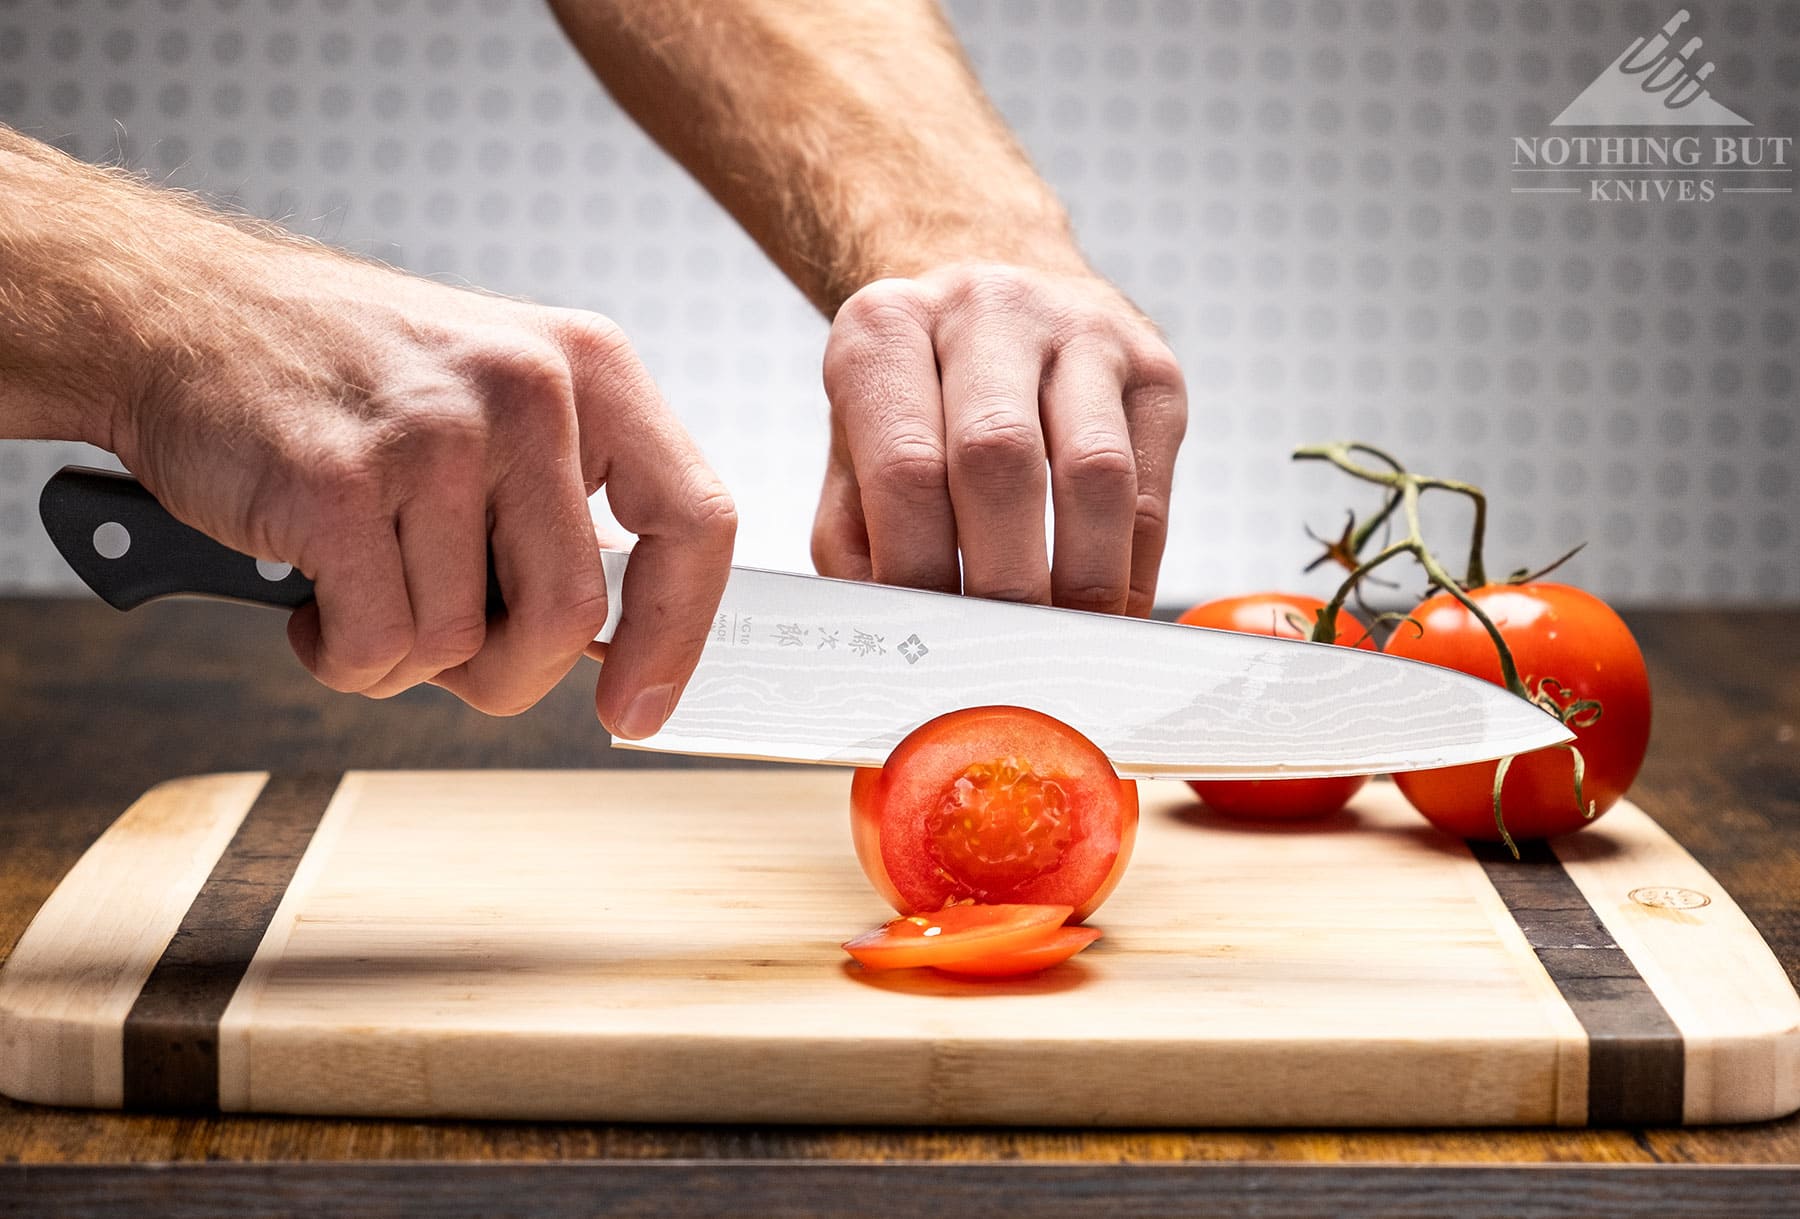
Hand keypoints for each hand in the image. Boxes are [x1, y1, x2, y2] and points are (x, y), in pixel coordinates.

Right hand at [113, 241, 734, 734]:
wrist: (180, 316)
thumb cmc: (346, 377)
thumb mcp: (496, 396)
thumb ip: (563, 502)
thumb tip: (614, 644)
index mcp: (589, 367)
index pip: (696, 522)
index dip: (678, 635)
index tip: (642, 706)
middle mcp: (527, 390)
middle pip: (571, 615)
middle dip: (509, 674)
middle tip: (456, 660)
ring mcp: (434, 435)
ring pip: (459, 644)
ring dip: (404, 659)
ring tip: (361, 589)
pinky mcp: (339, 485)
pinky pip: (374, 647)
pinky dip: (340, 655)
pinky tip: (312, 597)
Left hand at [813, 263, 1186, 617]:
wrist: (990, 280)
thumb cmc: (915, 390)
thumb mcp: (851, 445)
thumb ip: (855, 539)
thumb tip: (893, 632)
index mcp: (889, 328)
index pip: (907, 469)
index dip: (921, 573)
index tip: (930, 641)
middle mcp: (987, 310)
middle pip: (1001, 460)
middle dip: (1005, 584)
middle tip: (1000, 657)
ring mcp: (1083, 331)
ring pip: (1097, 473)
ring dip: (1082, 582)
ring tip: (1061, 647)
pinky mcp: (1153, 370)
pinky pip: (1150, 490)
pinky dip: (1131, 570)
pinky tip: (1105, 612)